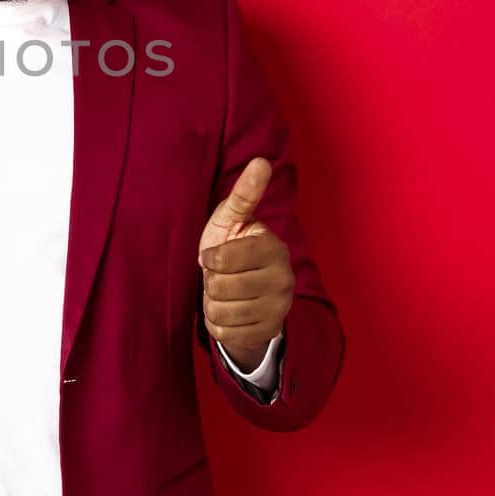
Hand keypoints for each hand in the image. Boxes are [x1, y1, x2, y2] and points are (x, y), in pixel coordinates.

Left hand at [198, 157, 293, 370]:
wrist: (243, 290)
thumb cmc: (233, 246)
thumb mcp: (233, 218)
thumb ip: (245, 193)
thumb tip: (261, 161)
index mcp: (274, 248)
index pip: (224, 259)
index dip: (210, 259)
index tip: (213, 256)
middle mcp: (284, 279)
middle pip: (220, 287)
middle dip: (211, 282)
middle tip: (221, 276)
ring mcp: (279, 308)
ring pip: (220, 312)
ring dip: (213, 303)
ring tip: (224, 292)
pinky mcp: (269, 332)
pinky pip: (224, 333)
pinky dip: (217, 323)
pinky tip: (229, 311)